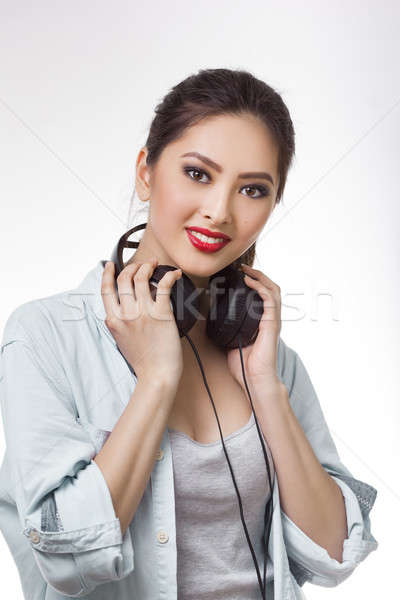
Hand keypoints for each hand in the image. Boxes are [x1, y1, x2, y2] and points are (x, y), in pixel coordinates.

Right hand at [101, 259, 183, 384]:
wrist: (157, 374)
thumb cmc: (143, 360)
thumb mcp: (120, 340)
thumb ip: (117, 323)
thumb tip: (116, 312)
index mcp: (113, 320)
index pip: (105, 290)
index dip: (107, 274)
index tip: (111, 265)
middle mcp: (126, 314)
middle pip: (124, 279)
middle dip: (132, 267)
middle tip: (142, 265)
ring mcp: (143, 313)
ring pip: (141, 278)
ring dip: (148, 266)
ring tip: (155, 264)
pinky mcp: (161, 314)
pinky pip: (163, 286)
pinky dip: (169, 275)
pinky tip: (174, 273)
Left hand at [226, 263, 282, 392]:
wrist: (254, 380)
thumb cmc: (243, 365)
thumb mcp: (229, 341)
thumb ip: (223, 329)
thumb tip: (206, 318)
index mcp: (261, 321)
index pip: (261, 295)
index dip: (253, 282)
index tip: (238, 274)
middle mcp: (269, 318)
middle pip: (269, 288)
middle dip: (257, 275)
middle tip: (242, 268)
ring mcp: (273, 320)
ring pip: (273, 290)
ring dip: (260, 277)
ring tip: (246, 270)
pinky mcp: (272, 324)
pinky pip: (269, 300)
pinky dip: (260, 287)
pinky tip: (249, 282)